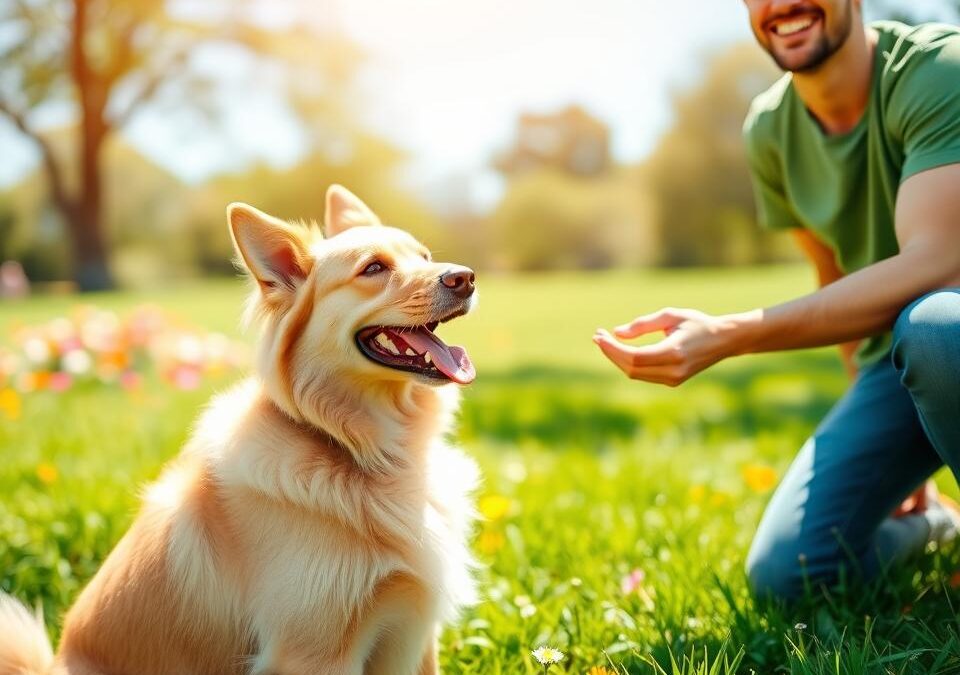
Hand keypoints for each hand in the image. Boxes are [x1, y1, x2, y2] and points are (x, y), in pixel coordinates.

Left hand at [592, 308, 739, 385]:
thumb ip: (643, 325)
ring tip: (604, 342)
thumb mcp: (670, 316)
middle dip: (611, 353)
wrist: (724, 341)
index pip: (634, 357)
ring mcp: (673, 379)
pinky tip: (620, 350)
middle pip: (631, 368)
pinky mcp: (672, 382)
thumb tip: (616, 333)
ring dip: (617, 359)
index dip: (613, 349)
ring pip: (635, 373)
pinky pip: (643, 374)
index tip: (599, 335)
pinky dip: (628, 363)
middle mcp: (673, 370)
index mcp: (674, 352)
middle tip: (597, 337)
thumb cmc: (697, 323)